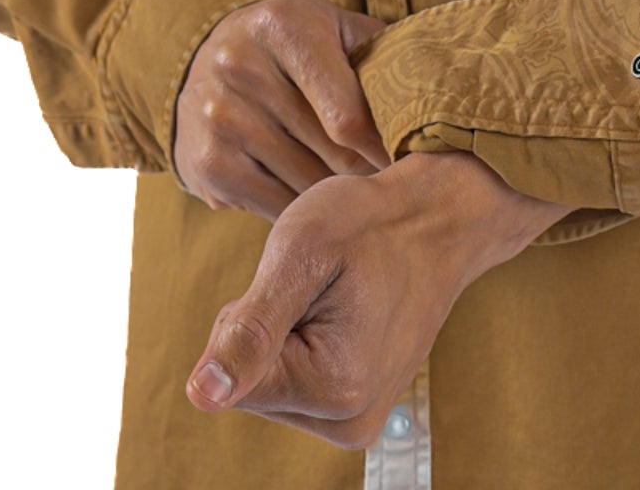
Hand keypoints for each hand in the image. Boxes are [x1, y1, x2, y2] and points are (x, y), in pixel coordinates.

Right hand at [172, 0, 391, 218]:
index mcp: (284, 28)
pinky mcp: (206, 163)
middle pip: (331, 154)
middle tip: (394, 185)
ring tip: (359, 194)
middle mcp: (241, 67)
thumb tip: (435, 99)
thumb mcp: (335, 27)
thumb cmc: (293, 44)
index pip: (349, 116)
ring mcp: (218, 118)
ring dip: (338, 197)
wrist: (205, 56)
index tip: (409, 163)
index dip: (386, 148)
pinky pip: (274, 208)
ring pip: (305, 186)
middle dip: (368, 174)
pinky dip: (303, 211)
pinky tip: (317, 200)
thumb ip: (381, 54)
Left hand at [184, 150, 571, 447]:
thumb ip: (249, 331)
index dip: (247, 315)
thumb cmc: (369, 223)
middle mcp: (349, 421)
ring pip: (269, 383)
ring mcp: (358, 419)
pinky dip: (304, 339)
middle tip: (319, 280)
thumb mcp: (300, 254)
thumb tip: (201, 396)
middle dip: (266, 324)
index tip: (299, 281)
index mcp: (334, 388)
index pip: (229, 379)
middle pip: (249, 385)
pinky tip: (341, 308)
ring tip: (335, 290)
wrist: (438, 218)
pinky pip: (296, 381)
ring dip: (285, 330)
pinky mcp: (359, 408)